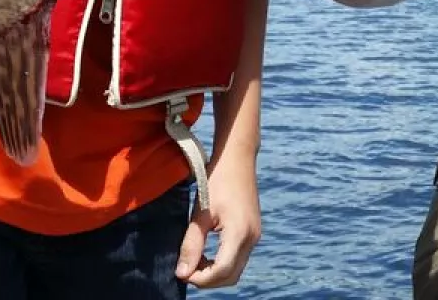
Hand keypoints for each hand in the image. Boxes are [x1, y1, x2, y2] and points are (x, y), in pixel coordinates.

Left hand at [178, 159, 261, 287]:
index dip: (200, 279)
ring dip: (215, 273)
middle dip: (207, 280)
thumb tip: (182, 274)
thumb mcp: (200, 214)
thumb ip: (192, 245)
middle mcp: (252, 238)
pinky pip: (239, 258)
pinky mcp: (253, 232)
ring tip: (195, 261)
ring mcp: (255, 235)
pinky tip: (207, 253)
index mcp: (239, 233)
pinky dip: (222, 263)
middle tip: (186, 269)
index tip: (182, 272)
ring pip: (236, 270)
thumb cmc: (217, 181)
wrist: (237, 158)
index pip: (221, 272)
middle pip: (231, 276)